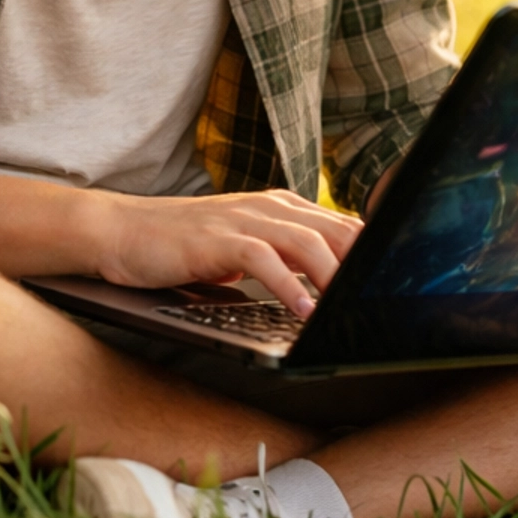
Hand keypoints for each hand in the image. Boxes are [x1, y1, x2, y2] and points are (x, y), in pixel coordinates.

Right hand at [82, 189, 362, 319]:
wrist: (124, 231)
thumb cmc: (184, 245)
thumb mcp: (243, 249)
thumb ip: (282, 259)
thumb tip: (323, 289)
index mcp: (280, 207)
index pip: (342, 226)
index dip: (371, 255)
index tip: (393, 286)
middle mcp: (267, 207)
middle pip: (334, 231)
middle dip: (363, 266)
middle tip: (384, 301)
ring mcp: (242, 220)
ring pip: (305, 242)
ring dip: (333, 277)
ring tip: (350, 308)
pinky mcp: (217, 239)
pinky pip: (262, 259)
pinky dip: (287, 285)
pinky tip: (301, 310)